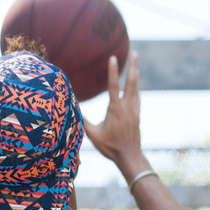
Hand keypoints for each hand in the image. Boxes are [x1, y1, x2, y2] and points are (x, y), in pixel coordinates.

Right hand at [83, 52, 148, 180]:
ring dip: (136, 75)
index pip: (113, 86)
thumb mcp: (93, 135)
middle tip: (135, 53)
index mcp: (115, 110)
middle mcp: (127, 108)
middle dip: (133, 67)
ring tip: (136, 63)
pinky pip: (137, 98)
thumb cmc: (110, 147)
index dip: (112, 71)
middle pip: (131, 83)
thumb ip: (83, 121)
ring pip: (136, 89)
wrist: (130, 157)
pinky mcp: (137, 116)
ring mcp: (134, 111)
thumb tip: (72, 109)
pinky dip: (136, 90)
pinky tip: (135, 87)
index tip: (113, 58)